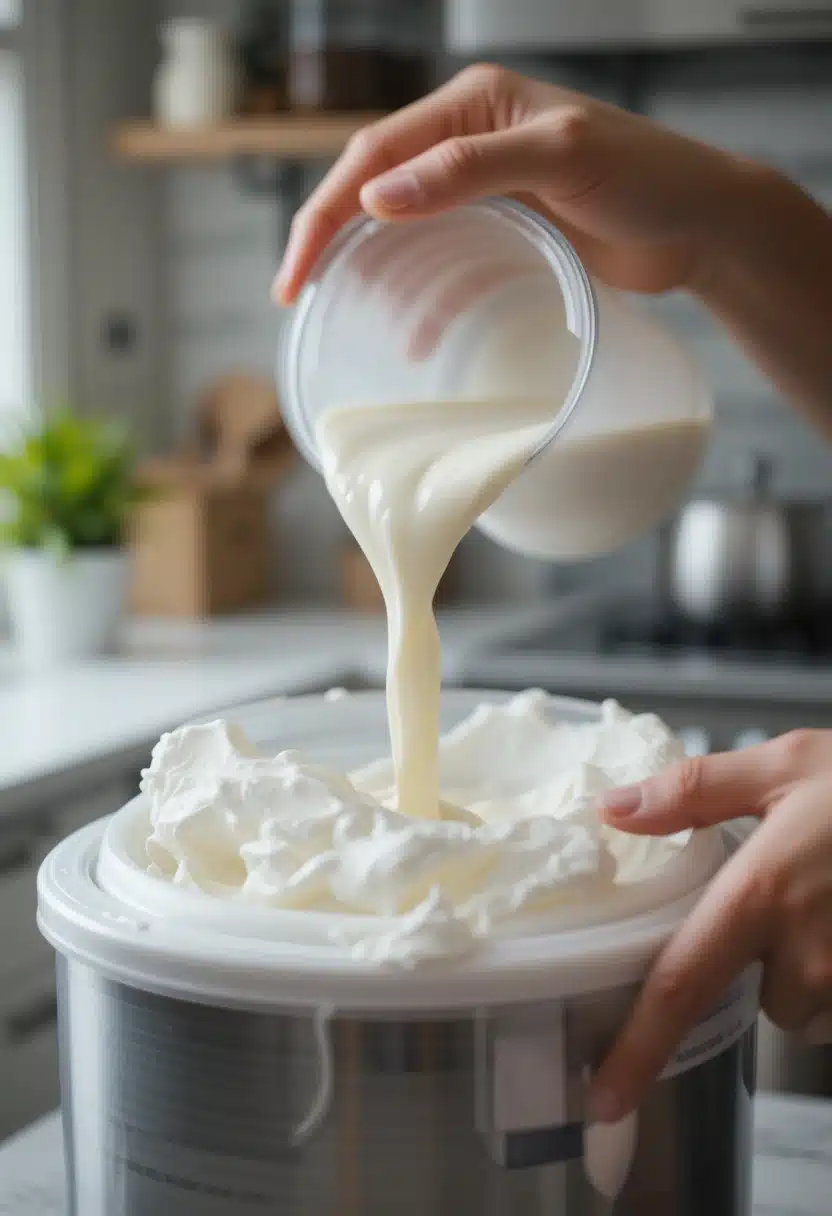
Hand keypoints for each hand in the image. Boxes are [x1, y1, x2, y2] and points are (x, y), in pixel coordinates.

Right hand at [273, 63, 745, 305]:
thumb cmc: (647, 175)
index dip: (326, 211)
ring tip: (347, 314)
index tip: (297, 272)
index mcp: (473, 104)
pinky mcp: (507, 228)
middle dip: (332, 240)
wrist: (703, 224)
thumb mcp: (556, 157)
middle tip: (298, 294)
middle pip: (376, 187)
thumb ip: (466, 169)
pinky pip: (446, 259)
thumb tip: (377, 197)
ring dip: (375, 270)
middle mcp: (470, 138)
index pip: (374, 153)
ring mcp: (488, 185)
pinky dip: (425, 293)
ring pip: (405, 227)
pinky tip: (415, 331)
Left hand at [589, 730, 831, 1123]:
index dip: (637, 1051)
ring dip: (812, 969)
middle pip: (757, 998)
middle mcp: (809, 954)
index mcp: (762, 895)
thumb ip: (695, 790)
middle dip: (761, 961)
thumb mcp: (787, 764)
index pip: (681, 987)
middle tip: (794, 894)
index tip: (603, 1100)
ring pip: (809, 1005)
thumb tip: (613, 808)